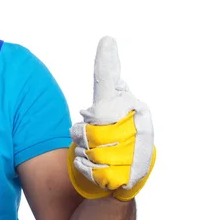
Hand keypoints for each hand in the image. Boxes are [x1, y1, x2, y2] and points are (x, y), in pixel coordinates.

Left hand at [67, 36, 155, 200]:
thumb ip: (109, 83)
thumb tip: (108, 44)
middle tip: (93, 141)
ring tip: (100, 155)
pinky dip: (84, 169)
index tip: (106, 40)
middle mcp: (137, 124)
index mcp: (132, 105)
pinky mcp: (126, 175)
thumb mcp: (113, 107)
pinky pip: (85, 165)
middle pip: (86, 125)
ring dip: (84, 152)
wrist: (127, 179)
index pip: (110, 81)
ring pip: (85, 146)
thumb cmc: (118, 138)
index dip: (106, 62)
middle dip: (82, 135)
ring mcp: (134, 150)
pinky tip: (97, 169)